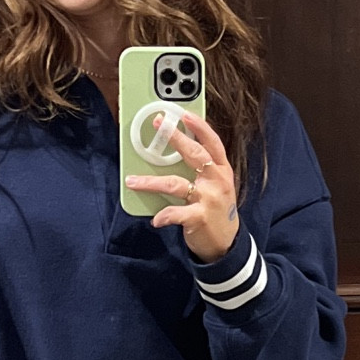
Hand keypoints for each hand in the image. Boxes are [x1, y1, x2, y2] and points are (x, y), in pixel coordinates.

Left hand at [124, 108, 239, 261]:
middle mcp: (217, 181)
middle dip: (176, 138)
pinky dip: (164, 215)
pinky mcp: (200, 218)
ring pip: (175, 184)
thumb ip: (203, 170)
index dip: (200, 127)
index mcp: (222, 170)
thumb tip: (176, 151)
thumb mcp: (216, 186)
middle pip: (196, 155)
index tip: (184, 114)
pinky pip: (177, 213)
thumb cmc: (217, 212)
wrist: (227, 244)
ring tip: (132, 181)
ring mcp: (209, 200)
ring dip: (150, 182)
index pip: (213, 143)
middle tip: (158, 125)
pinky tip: (155, 219)